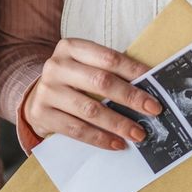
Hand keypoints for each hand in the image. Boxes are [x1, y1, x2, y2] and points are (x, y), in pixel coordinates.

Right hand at [24, 38, 162, 150]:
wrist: (35, 97)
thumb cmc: (71, 80)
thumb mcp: (85, 67)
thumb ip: (110, 71)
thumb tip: (148, 85)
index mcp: (70, 47)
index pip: (108, 58)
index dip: (134, 71)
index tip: (155, 83)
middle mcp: (56, 66)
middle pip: (101, 82)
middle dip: (131, 97)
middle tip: (153, 109)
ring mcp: (47, 91)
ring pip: (90, 109)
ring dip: (118, 123)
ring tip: (138, 132)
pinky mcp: (41, 114)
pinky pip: (76, 130)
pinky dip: (100, 138)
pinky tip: (117, 143)